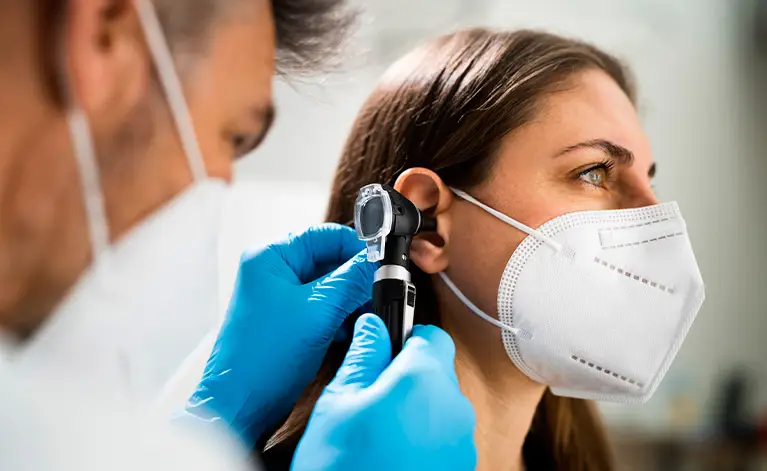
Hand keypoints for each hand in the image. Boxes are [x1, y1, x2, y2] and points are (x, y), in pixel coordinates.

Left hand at [185, 224, 375, 447]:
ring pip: (329, 286)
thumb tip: (377, 261)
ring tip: (364, 318)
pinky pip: (322, 308)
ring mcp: (279, 297)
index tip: (381, 264)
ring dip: (350, 301)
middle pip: (329, 261)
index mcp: (270, 257)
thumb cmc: (262, 359)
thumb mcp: (318, 312)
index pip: (325, 235)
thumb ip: (351, 281)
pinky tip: (349, 332)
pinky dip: (339, 317)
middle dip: (355, 280)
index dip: (357, 248)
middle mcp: (272, 272)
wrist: (240, 405)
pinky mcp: (287, 320)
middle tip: (377, 294)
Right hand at [292, 314, 476, 470]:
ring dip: (414, 408)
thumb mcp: (339, 403)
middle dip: (405, 376)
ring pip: (439, 406)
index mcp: (426, 380)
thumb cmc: (344, 466)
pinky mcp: (459, 467)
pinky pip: (443, 437)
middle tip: (368, 395)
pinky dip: (422, 438)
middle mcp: (454, 408)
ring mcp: (461, 443)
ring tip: (376, 432)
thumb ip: (363, 356)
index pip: (430, 334)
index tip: (384, 346)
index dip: (405, 335)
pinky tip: (391, 454)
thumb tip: (374, 326)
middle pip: (436, 371)